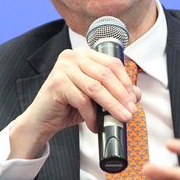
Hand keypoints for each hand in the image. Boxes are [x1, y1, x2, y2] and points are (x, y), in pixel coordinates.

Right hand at [9, 47, 140, 158]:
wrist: (42, 120)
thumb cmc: (70, 106)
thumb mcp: (96, 98)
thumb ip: (115, 92)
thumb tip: (137, 95)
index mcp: (85, 54)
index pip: (112, 63)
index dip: (126, 82)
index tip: (134, 100)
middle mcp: (73, 56)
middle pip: (106, 75)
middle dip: (121, 95)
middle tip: (131, 112)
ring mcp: (63, 67)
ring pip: (96, 88)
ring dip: (112, 106)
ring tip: (121, 118)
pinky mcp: (57, 82)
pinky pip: (82, 100)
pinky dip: (91, 115)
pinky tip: (95, 125)